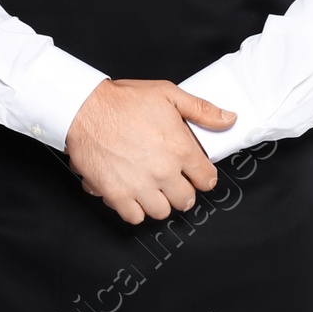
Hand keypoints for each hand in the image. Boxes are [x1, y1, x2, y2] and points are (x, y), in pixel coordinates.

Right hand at [64, 79, 235, 224]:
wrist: (84, 109)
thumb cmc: (122, 102)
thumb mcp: (168, 94)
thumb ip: (202, 110)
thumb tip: (228, 119)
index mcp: (180, 149)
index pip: (207, 179)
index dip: (203, 177)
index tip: (197, 175)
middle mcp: (163, 171)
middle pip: (186, 200)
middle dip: (182, 192)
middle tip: (173, 183)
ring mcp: (140, 186)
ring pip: (162, 212)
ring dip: (159, 202)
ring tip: (152, 189)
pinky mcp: (117, 195)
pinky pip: (135, 217)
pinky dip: (135, 210)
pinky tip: (133, 195)